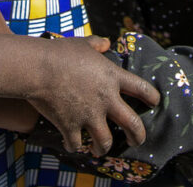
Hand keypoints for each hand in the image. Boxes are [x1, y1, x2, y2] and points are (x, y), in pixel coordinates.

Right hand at [26, 38, 158, 156]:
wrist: (38, 67)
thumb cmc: (60, 52)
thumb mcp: (84, 44)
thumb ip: (98, 44)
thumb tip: (106, 42)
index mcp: (112, 77)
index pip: (143, 89)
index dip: (153, 97)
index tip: (155, 103)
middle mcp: (105, 99)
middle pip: (132, 125)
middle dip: (137, 136)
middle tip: (136, 141)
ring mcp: (89, 115)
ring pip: (106, 141)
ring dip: (103, 148)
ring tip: (100, 150)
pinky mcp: (70, 126)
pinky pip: (76, 144)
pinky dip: (74, 146)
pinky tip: (71, 145)